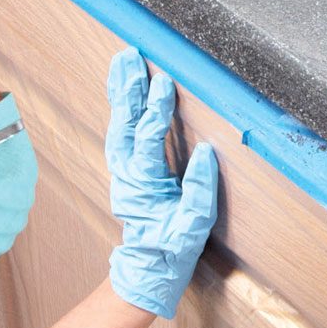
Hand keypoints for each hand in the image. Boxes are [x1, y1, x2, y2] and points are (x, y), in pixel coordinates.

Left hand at [103, 47, 219, 318]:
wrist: (147, 270)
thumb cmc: (173, 250)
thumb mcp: (194, 225)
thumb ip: (200, 188)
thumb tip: (207, 152)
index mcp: (145, 184)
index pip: (149, 137)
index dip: (156, 109)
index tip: (163, 81)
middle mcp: (127, 173)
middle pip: (125, 123)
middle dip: (129, 88)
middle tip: (130, 56)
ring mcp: (122, 172)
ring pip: (118, 124)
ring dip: (121, 93)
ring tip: (123, 63)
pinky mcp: (125, 172)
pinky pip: (120, 133)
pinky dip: (121, 109)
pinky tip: (123, 91)